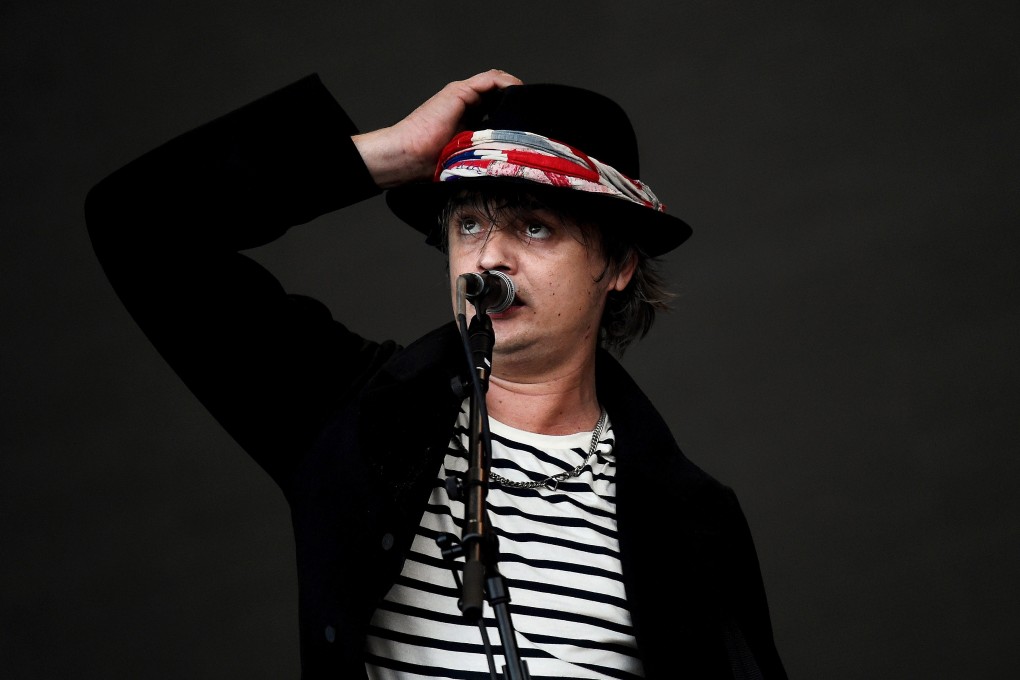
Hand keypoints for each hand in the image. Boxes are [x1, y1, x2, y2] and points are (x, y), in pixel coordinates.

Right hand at [353, 69, 522, 188]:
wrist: (407, 158)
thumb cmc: (430, 167)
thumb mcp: (470, 163)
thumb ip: (487, 158)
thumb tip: (513, 172)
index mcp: (469, 122)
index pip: (499, 111)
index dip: (517, 116)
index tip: (534, 130)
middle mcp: (466, 106)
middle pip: (501, 96)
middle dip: (520, 105)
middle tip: (538, 119)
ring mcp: (462, 97)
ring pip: (498, 85)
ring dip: (517, 92)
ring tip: (531, 106)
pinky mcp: (459, 92)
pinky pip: (491, 79)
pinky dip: (508, 83)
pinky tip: (519, 94)